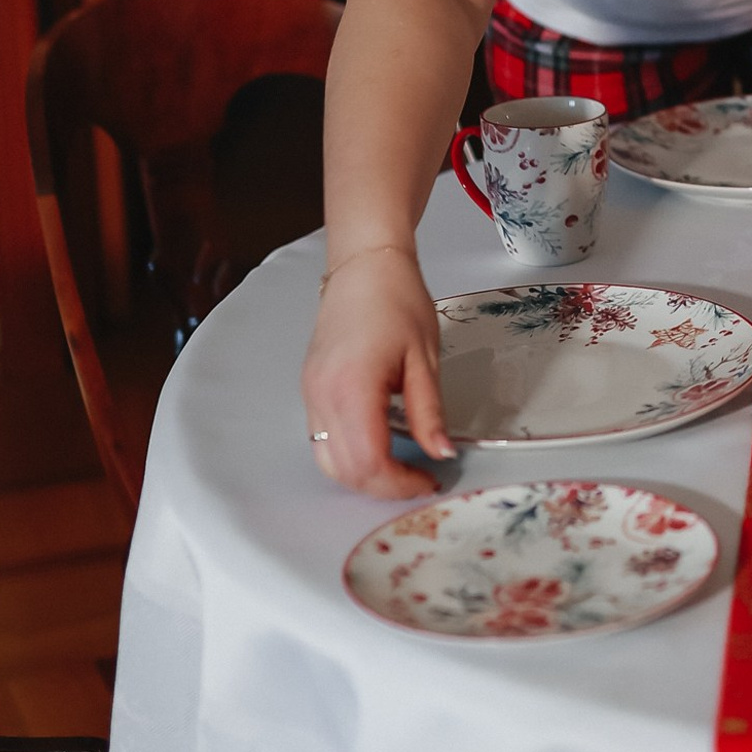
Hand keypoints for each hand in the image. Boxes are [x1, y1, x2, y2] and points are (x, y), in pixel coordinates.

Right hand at [301, 246, 453, 498]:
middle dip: (383, 486)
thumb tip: (441, 453)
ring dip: (363, 476)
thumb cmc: (398, 300)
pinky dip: (348, 455)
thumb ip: (428, 411)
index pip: (370, 463)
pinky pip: (322, 439)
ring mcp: (310, 394)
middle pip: (345, 471)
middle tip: (420, 478)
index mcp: (353, 389)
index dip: (400, 483)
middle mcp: (323, 397)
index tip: (430, 479)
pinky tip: (378, 445)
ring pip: (328, 461)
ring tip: (401, 467)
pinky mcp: (309, 389)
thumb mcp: (425, 357)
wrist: (365, 265)